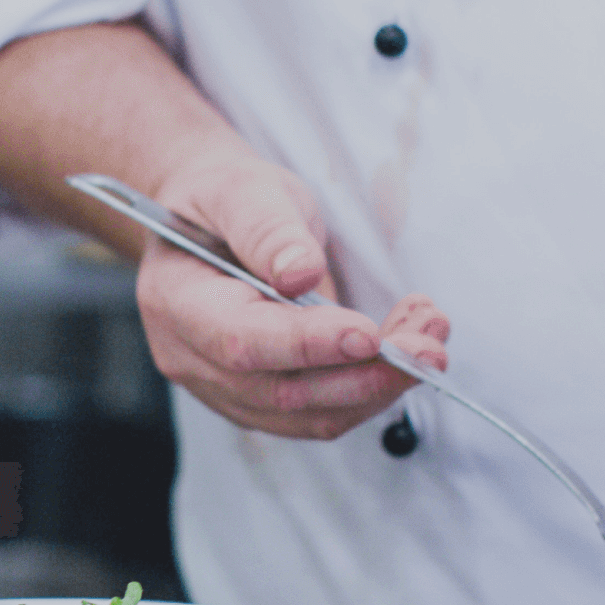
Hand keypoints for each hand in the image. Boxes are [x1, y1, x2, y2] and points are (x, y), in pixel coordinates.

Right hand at [137, 157, 448, 439]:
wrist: (212, 223)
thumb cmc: (225, 202)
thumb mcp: (244, 190)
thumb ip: (268, 229)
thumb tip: (300, 275)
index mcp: (176, 301)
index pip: (242, 340)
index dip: (307, 344)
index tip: (369, 333)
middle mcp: (192, 358)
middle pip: (283, 392)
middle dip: (366, 374)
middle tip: (428, 344)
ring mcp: (224, 389)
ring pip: (310, 415)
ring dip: (380, 385)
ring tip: (429, 337)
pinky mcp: (260, 401)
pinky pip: (320, 414)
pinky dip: (371, 388)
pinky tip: (404, 349)